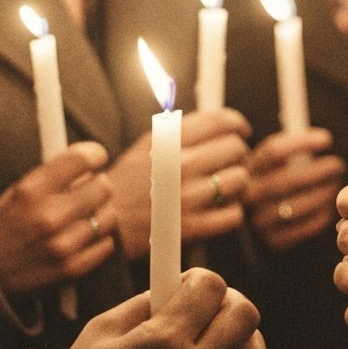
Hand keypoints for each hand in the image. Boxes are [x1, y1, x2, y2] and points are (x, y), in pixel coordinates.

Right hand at [0, 141, 115, 297]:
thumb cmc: (10, 220)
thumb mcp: (21, 189)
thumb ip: (55, 173)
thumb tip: (93, 156)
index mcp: (31, 190)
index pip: (82, 159)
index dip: (95, 153)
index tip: (96, 156)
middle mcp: (48, 217)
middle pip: (103, 187)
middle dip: (99, 183)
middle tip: (90, 187)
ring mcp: (61, 246)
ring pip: (109, 216)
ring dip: (101, 212)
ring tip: (84, 214)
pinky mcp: (71, 268)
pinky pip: (106, 243)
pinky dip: (99, 238)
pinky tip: (82, 236)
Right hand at [59, 267, 269, 348]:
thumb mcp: (102, 330)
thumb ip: (147, 301)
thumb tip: (179, 284)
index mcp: (162, 341)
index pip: (211, 288)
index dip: (202, 278)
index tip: (191, 282)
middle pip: (245, 317)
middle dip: (229, 301)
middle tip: (211, 306)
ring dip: (244, 340)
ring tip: (221, 339)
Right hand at [107, 109, 251, 258]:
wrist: (106, 220)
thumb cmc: (130, 181)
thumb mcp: (149, 144)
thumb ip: (182, 129)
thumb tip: (221, 121)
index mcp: (169, 140)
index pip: (221, 121)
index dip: (238, 124)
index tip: (241, 131)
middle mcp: (180, 165)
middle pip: (236, 148)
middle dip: (237, 154)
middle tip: (229, 162)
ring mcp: (187, 197)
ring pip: (240, 179)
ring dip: (237, 183)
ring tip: (224, 186)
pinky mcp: (191, 227)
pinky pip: (234, 214)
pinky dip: (231, 211)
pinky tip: (219, 209)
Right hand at [245, 128, 345, 251]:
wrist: (256, 215)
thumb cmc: (275, 176)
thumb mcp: (273, 158)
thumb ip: (292, 145)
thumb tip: (320, 136)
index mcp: (247, 167)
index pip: (273, 151)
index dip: (302, 143)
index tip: (327, 140)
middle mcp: (248, 195)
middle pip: (284, 181)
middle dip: (317, 172)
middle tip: (337, 165)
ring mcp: (258, 220)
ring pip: (293, 206)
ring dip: (321, 194)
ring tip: (336, 185)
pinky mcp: (273, 241)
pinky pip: (301, 230)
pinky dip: (319, 217)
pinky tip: (329, 207)